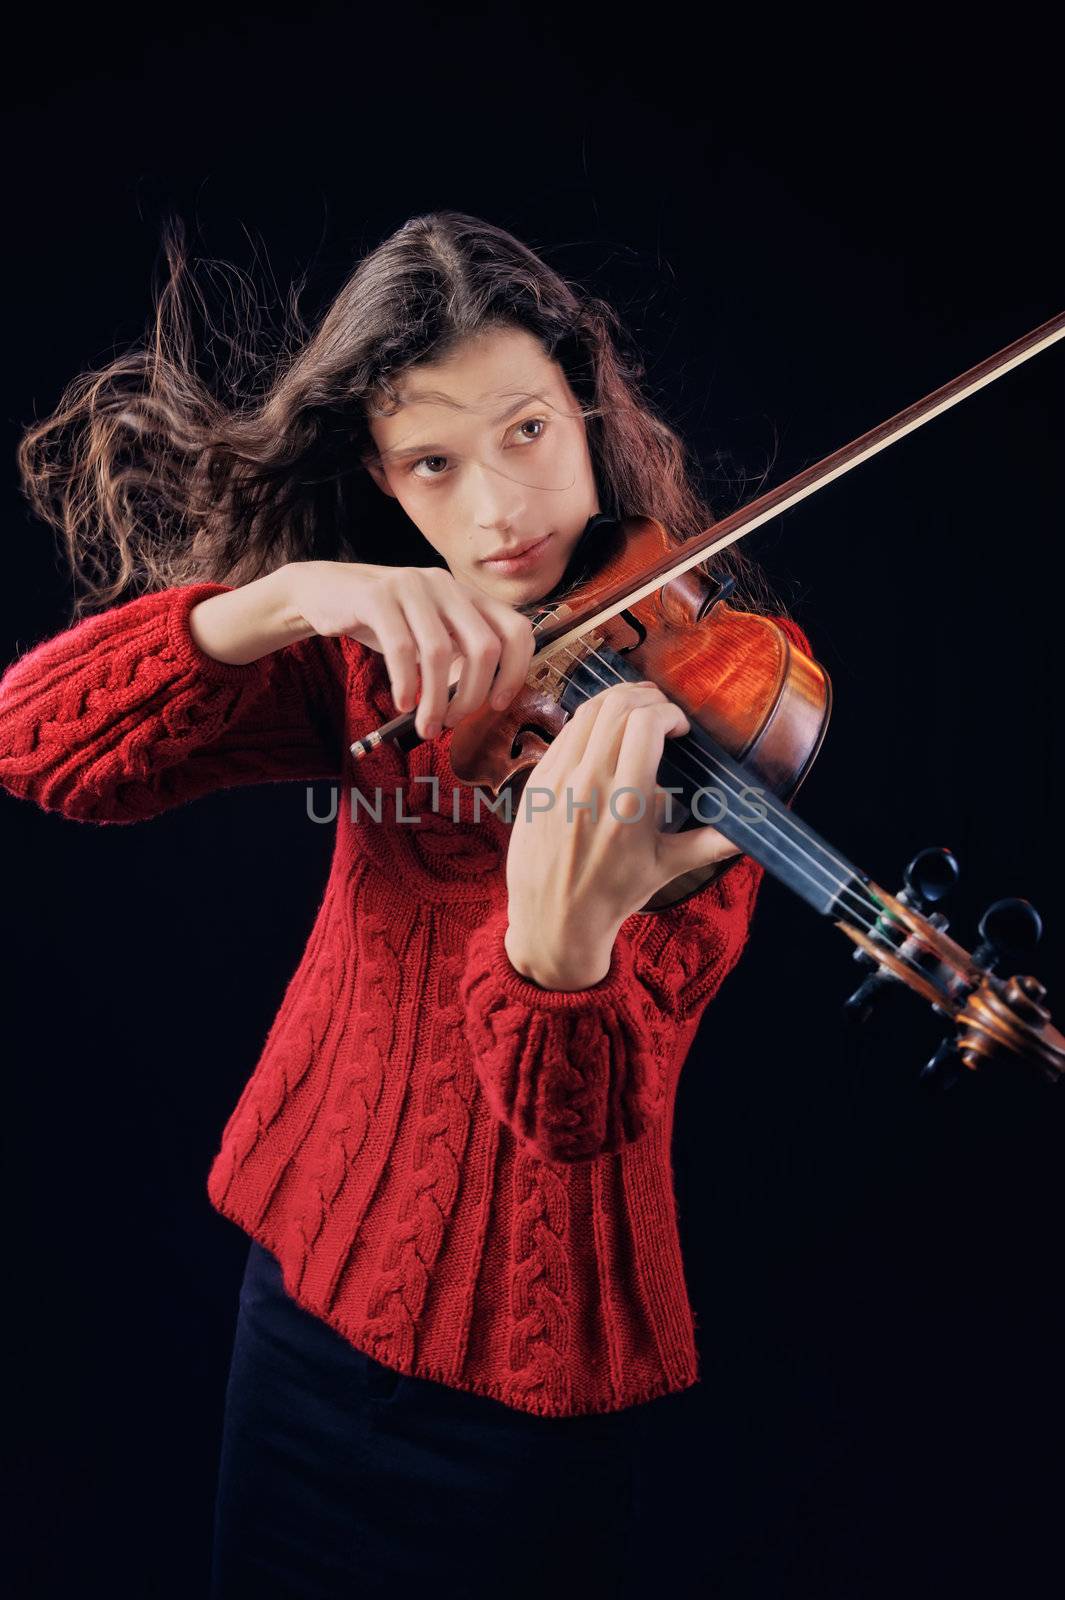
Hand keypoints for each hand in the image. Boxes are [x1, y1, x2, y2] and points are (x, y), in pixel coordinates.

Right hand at [284, 560, 535, 738]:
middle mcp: (445, 585)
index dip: (515, 671)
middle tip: (453, 721)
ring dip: (435, 700)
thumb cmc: (385, 623)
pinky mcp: (377, 597)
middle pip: (484, 646)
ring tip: (426, 725)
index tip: (496, 704)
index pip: (516, 630)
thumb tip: (481, 701)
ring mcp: (412, 586)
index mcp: (467, 595)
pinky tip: (402, 704)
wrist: (324, 591)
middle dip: (473, 695)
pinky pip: (401, 649)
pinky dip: (405, 684)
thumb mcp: (429, 633)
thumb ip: (458, 655)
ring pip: (439, 653)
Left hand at [504, 680, 741, 986]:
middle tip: (662, 713)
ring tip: (636, 713)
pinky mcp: (536, 781)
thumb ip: (712, 842)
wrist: (553, 920)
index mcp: (626, 803)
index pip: (645, 723)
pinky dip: (590, 721)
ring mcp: (556, 780)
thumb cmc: (613, 894)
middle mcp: (587, 784)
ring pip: (587, 712)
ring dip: (617, 702)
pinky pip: (564, 733)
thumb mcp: (667, 868)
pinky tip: (605, 734)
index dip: (669, 713)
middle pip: (617, 707)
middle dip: (646, 699)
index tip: (680, 727)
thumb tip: (753, 831)